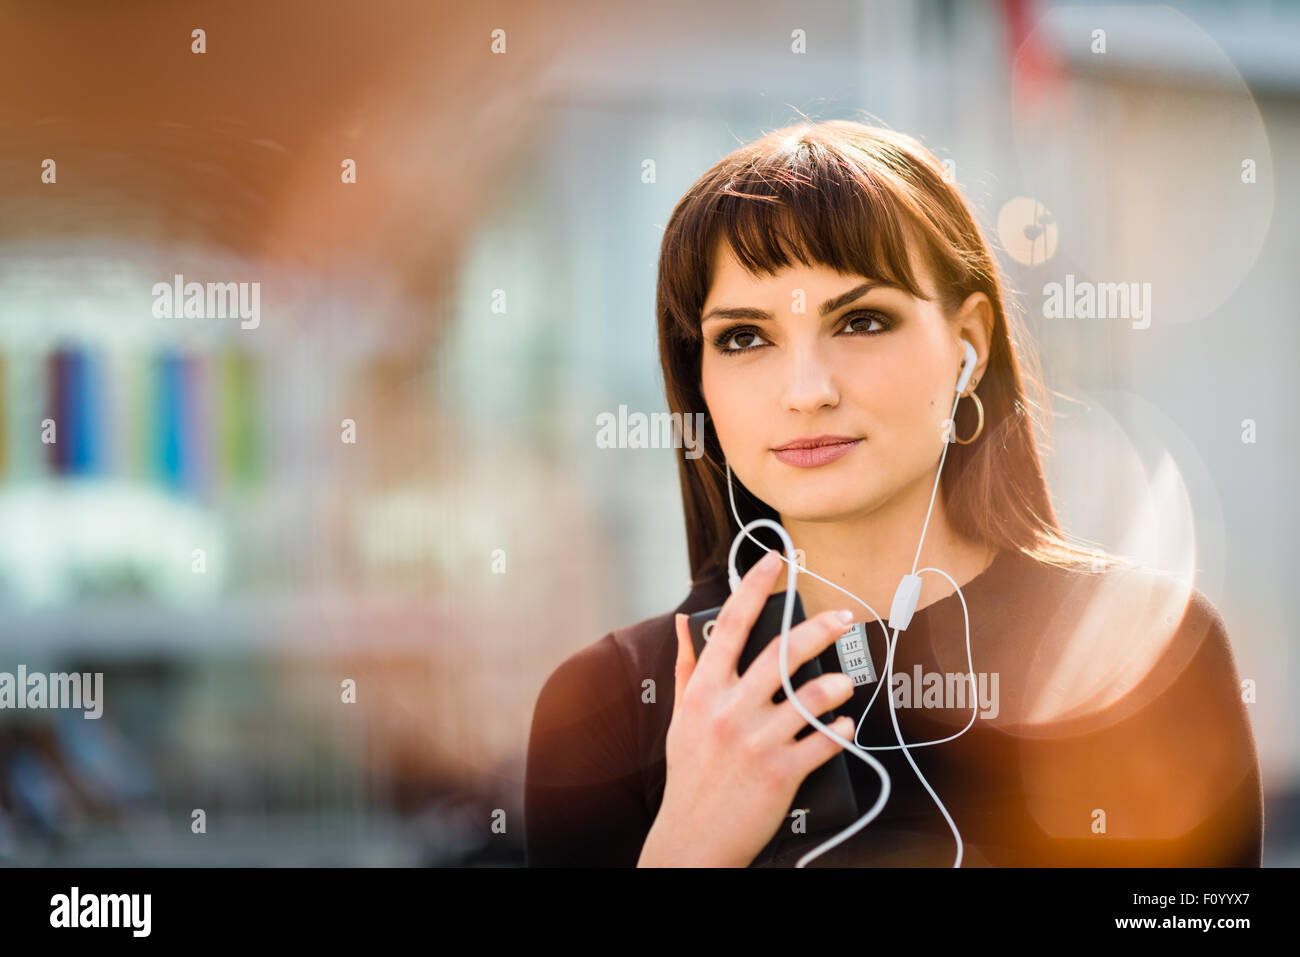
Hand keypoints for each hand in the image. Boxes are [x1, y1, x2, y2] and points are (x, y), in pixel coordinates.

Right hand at [637, 551, 856, 866]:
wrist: (693, 839)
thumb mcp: (680, 716)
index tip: (776, 562)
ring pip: (810, 697)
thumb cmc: (689, 774)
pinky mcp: (781, 773)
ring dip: (835, 685)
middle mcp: (730, 710)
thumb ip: (687, 667)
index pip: (729, 625)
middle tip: (842, 618)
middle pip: (781, 654)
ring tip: (844, 683)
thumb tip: (682, 622)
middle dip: (819, 628)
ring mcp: (756, 742)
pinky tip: (844, 726)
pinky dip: (840, 731)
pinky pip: (823, 742)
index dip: (755, 588)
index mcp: (704, 691)